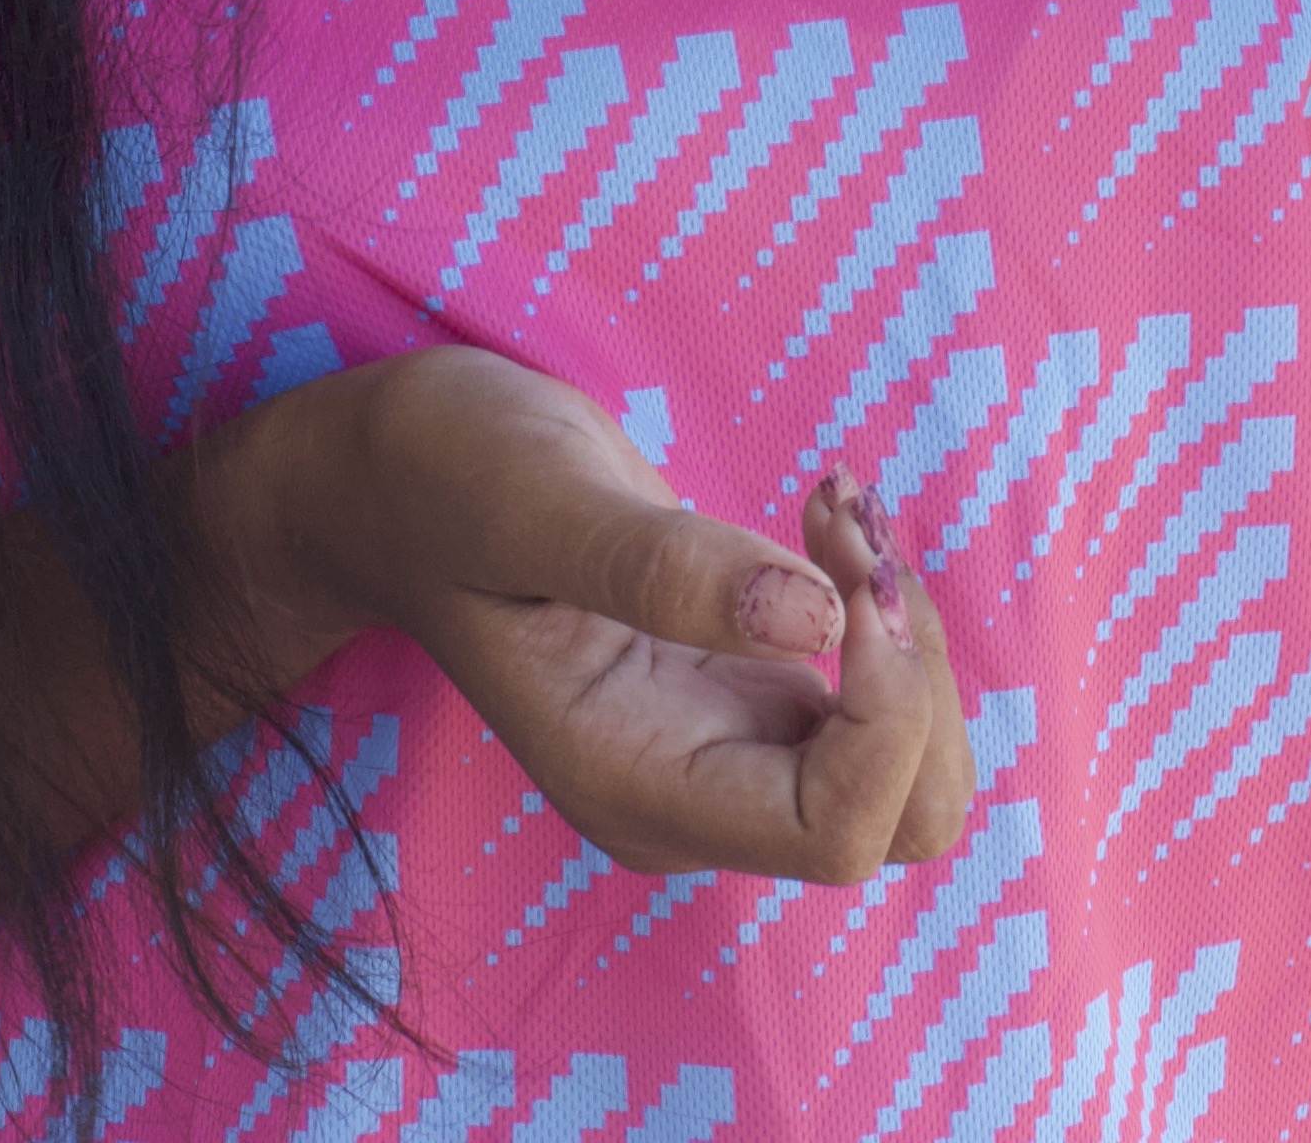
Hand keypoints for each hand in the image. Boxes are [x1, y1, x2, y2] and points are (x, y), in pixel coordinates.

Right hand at [204, 347, 972, 886]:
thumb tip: (820, 622)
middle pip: (902, 815)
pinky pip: (878, 698)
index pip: (837, 831)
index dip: (888, 715)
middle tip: (842, 521)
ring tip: (835, 505)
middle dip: (916, 670)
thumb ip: (663, 570)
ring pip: (909, 762)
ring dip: (910, 633)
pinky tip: (826, 514)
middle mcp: (694, 798)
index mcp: (636, 788)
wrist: (394, 479)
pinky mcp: (751, 694)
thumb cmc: (445, 480)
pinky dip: (885, 607)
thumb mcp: (535, 502)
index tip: (851, 571)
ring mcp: (728, 753)